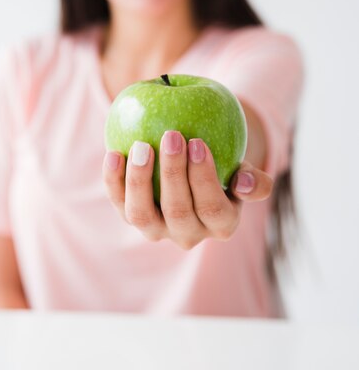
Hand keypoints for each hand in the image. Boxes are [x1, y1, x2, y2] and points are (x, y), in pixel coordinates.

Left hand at [103, 130, 272, 249]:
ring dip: (139, 181)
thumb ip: (255, 180)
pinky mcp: (132, 217)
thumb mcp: (247, 171)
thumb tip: (243, 182)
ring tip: (141, 146)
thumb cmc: (227, 164)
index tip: (197, 142)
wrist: (196, 170)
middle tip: (171, 135)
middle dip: (173, 173)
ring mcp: (157, 229)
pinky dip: (114, 181)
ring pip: (142, 215)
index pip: (212, 208)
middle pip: (178, 211)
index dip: (204, 178)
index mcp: (222, 225)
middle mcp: (188, 234)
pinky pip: (119, 202)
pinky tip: (114, 154)